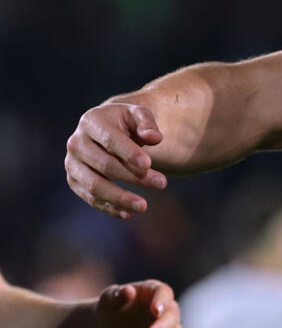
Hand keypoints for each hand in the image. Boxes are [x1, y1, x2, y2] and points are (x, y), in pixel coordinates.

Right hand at [66, 99, 167, 218]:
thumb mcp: (138, 114)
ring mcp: (73, 164)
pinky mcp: (74, 181)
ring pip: (95, 186)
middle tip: (162, 183)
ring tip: (144, 206)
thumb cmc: (127, 121)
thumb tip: (154, 138)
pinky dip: (109, 207)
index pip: (110, 140)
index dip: (129, 153)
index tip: (149, 165)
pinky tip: (128, 213)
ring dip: (120, 198)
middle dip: (134, 177)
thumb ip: (147, 123)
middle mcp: (76, 143)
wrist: (107, 128)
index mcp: (91, 121)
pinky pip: (90, 198)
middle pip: (105, 165)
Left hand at [97, 280, 182, 327]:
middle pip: (173, 316)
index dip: (162, 300)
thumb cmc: (110, 309)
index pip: (164, 292)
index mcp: (154, 292)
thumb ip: (116, 295)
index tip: (156, 310)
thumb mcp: (107, 300)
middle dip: (163, 326)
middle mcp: (166, 309)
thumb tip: (128, 291)